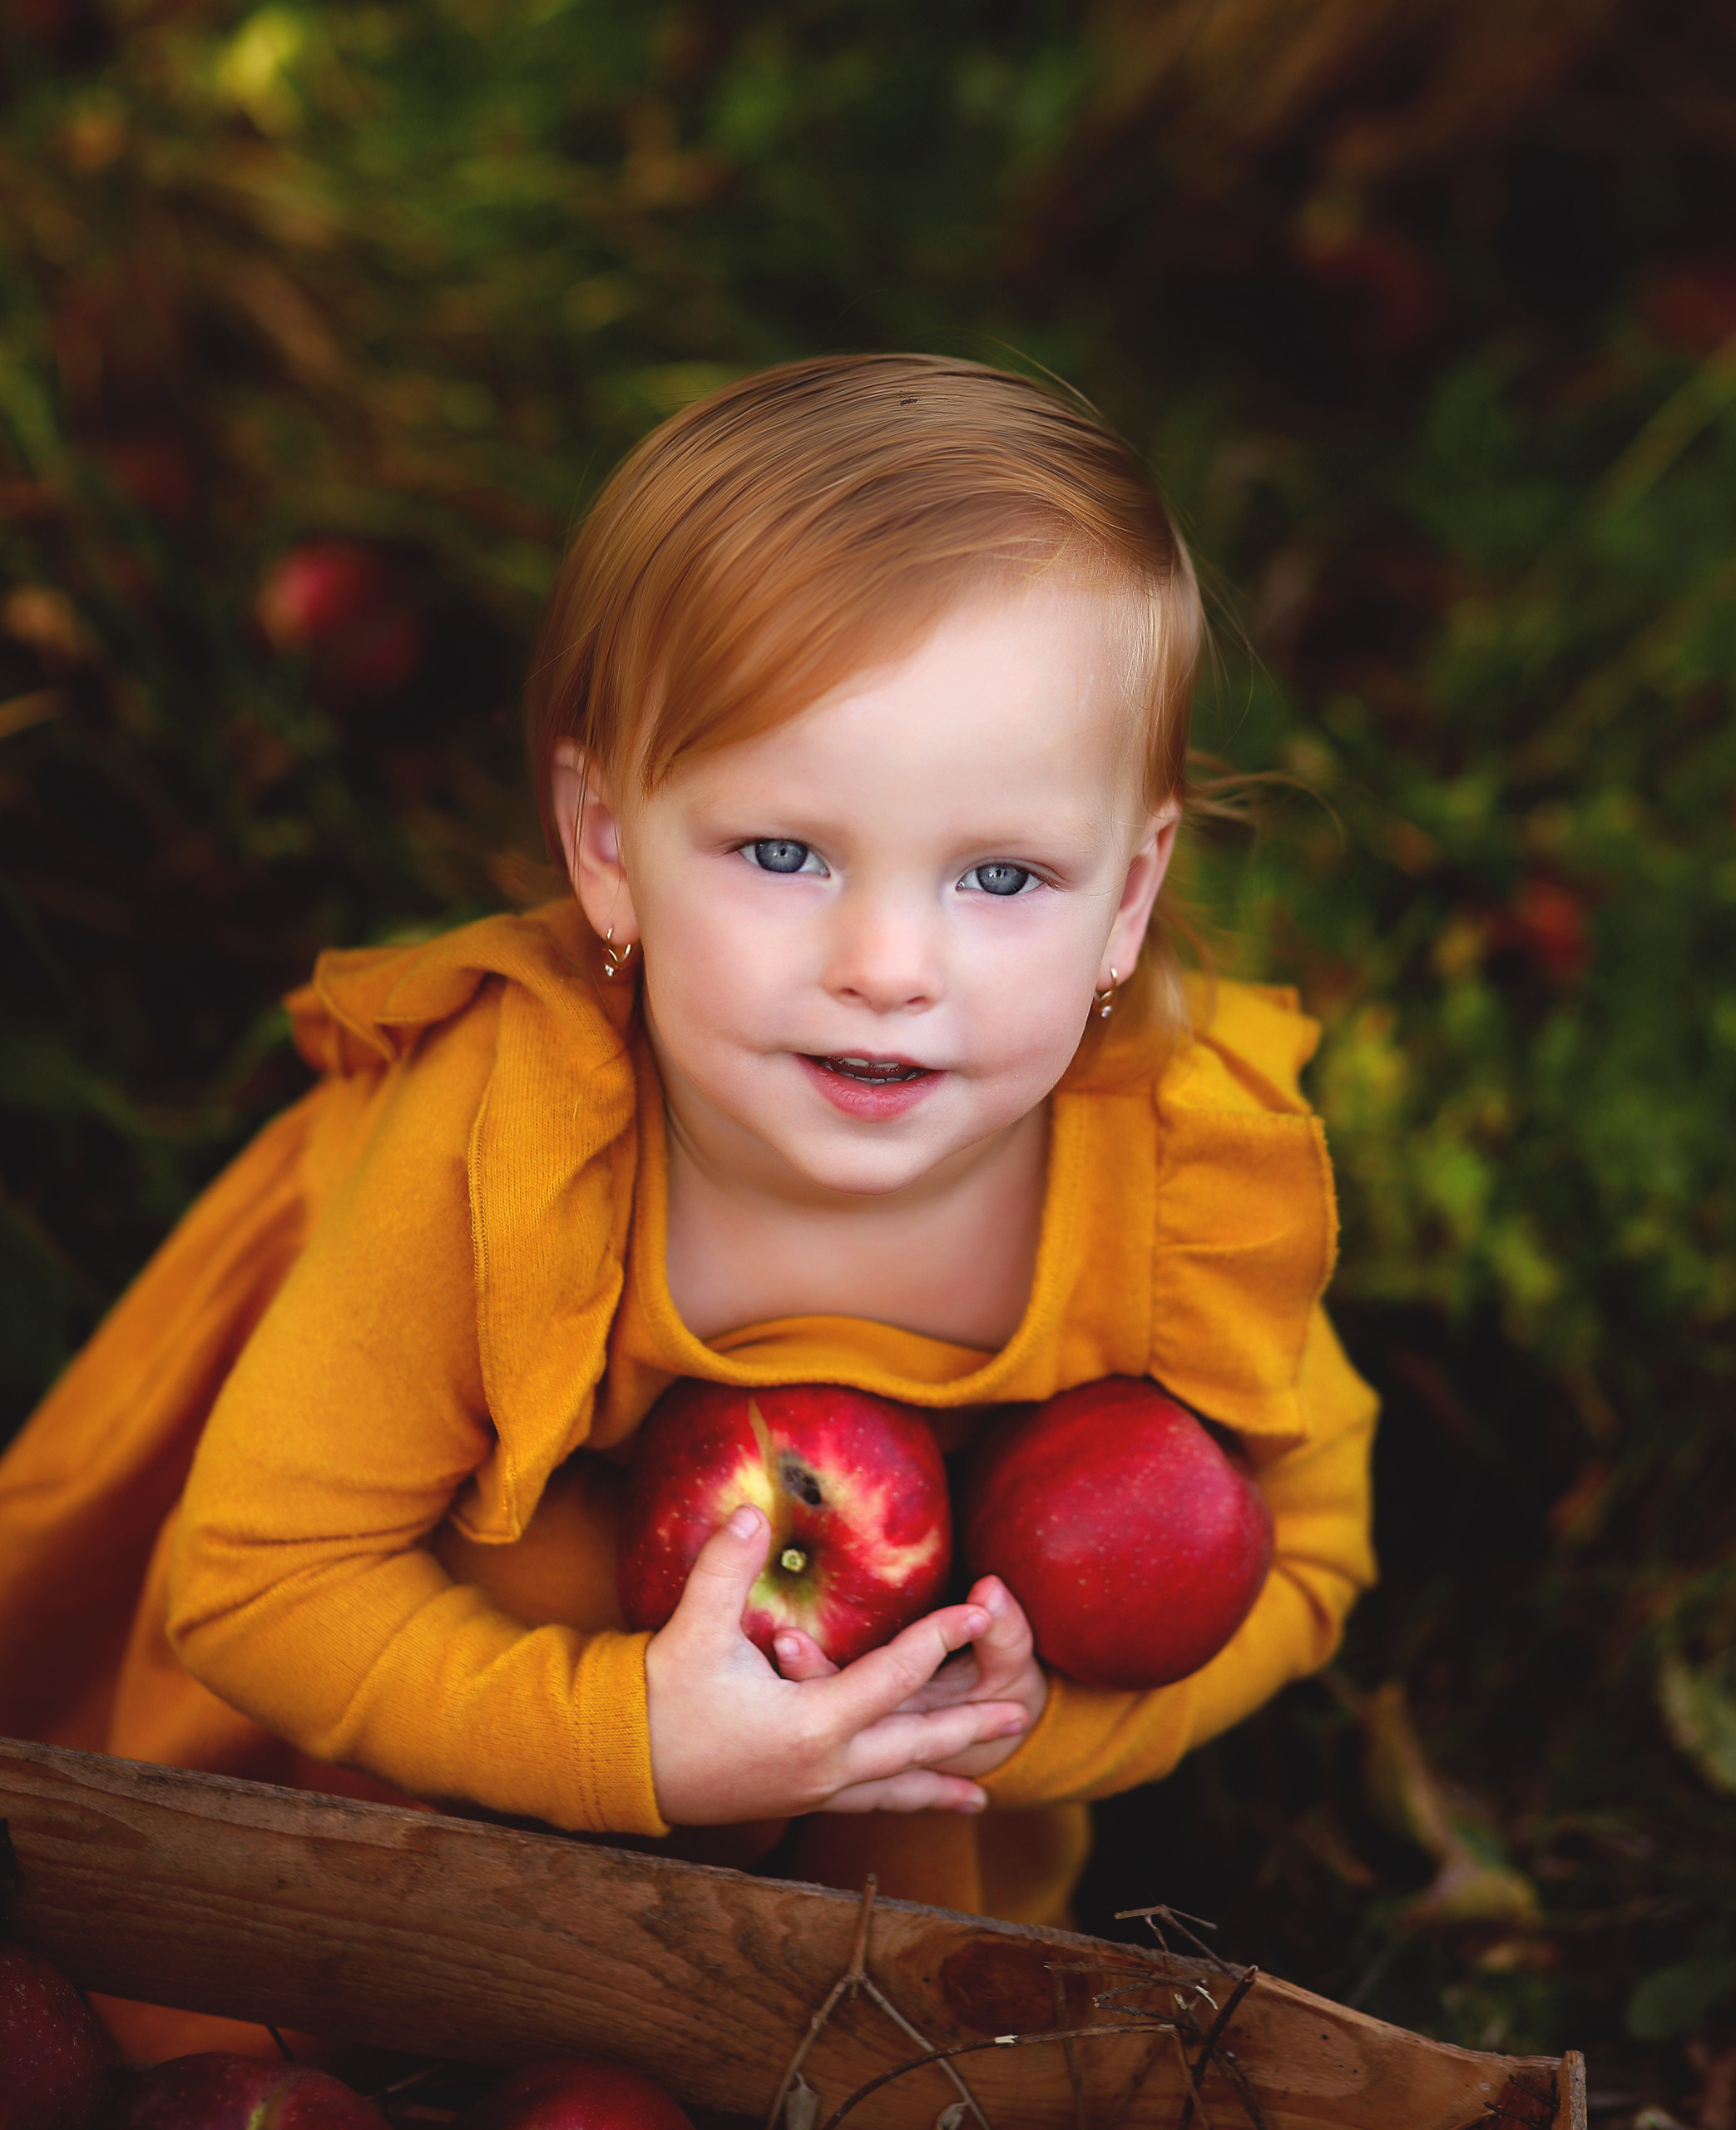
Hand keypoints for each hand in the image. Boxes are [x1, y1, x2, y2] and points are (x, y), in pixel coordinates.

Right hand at [643, 1506, 1033, 1824]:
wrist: (621, 1767)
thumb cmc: (659, 1698)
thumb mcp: (691, 1629)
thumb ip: (725, 1569)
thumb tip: (749, 1512)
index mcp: (811, 1723)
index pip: (896, 1675)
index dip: (942, 1637)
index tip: (982, 1611)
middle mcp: (824, 1766)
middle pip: (914, 1742)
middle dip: (968, 1724)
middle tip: (1021, 1711)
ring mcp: (813, 1790)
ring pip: (895, 1786)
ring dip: (943, 1778)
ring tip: (988, 1790)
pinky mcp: (797, 1799)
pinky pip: (867, 1804)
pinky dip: (902, 1802)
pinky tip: (920, 1806)